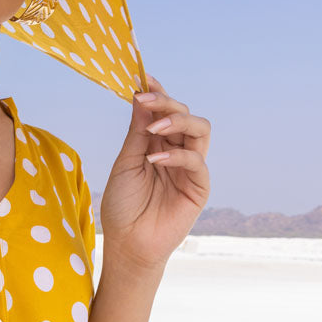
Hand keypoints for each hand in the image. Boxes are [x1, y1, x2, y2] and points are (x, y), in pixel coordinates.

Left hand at [99, 75, 210, 271]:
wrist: (127, 244)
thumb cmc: (122, 206)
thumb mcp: (125, 162)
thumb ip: (137, 132)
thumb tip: (140, 96)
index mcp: (157, 144)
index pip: (165, 112)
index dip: (158, 94)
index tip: (143, 78)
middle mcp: (176, 152)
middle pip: (185, 115)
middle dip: (166, 103)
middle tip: (145, 99)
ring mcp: (189, 168)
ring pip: (200, 130)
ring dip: (178, 121)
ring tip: (154, 127)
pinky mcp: (198, 187)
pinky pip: (196, 161)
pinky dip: (176, 155)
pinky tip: (154, 159)